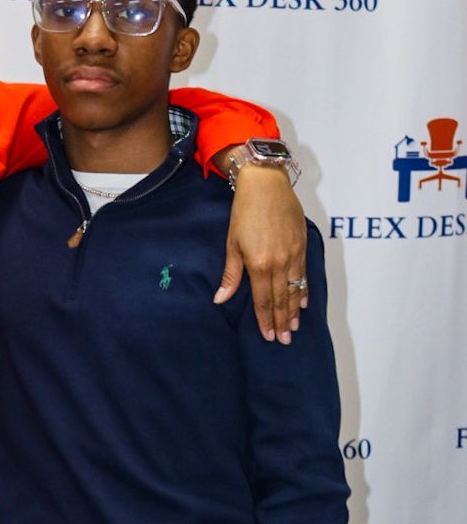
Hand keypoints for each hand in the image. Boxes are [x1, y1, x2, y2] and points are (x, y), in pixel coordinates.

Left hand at [212, 161, 307, 342]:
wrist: (266, 184)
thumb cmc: (244, 211)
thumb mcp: (232, 243)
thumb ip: (231, 274)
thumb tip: (221, 299)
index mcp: (259, 264)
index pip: (263, 300)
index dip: (265, 319)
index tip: (268, 335)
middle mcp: (279, 262)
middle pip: (281, 299)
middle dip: (282, 321)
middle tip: (284, 339)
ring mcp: (293, 254)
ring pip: (294, 289)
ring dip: (294, 311)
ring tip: (294, 327)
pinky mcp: (302, 245)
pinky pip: (304, 274)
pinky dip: (303, 290)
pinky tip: (303, 303)